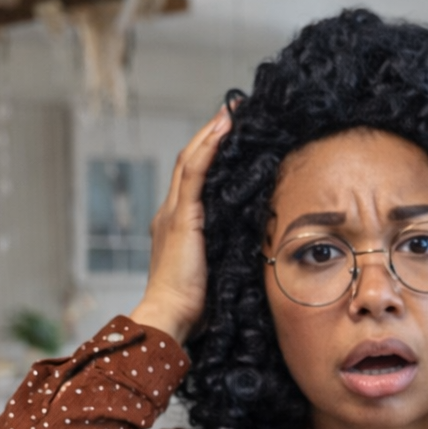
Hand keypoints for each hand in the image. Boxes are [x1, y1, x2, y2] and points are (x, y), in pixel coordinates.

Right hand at [129, 104, 232, 342]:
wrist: (170, 316)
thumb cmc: (194, 307)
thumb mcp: (217, 273)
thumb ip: (229, 255)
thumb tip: (257, 251)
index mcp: (178, 226)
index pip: (194, 180)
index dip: (210, 155)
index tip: (230, 137)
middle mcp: (171, 213)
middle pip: (190, 162)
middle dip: (211, 135)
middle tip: (233, 112)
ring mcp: (173, 212)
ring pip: (191, 160)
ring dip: (212, 133)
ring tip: (231, 111)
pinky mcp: (181, 217)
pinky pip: (194, 172)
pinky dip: (208, 148)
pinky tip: (223, 129)